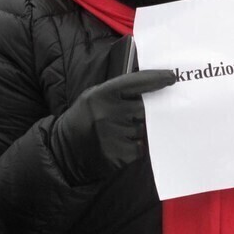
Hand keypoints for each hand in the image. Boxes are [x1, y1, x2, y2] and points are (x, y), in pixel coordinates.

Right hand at [50, 69, 176, 184]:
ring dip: (136, 131)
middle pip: (143, 108)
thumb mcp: (94, 97)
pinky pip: (138, 147)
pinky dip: (133, 146)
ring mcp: (110, 136)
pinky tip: (118, 145)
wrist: (62, 152)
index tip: (171, 77)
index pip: (137, 82)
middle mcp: (105, 114)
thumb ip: (119, 90)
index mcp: (100, 95)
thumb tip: (151, 84)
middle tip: (131, 116)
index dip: (156, 79)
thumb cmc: (84, 119)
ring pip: (141, 129)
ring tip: (117, 133)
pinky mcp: (116, 156)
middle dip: (142, 112)